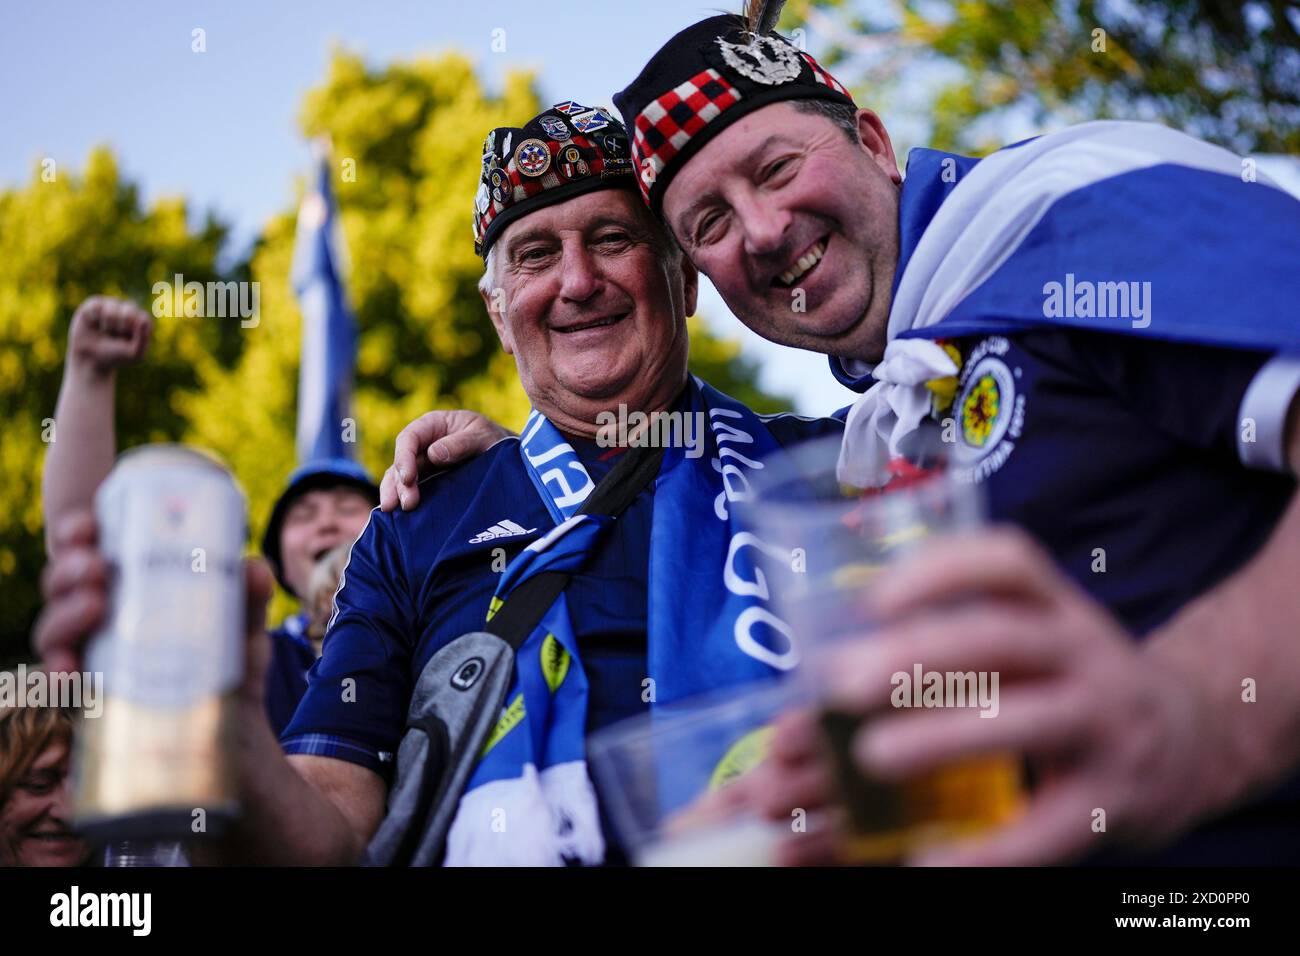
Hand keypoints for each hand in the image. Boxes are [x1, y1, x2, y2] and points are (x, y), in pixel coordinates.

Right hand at [34, 510, 275, 709]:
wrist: (237, 740)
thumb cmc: (230, 671)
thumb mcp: (243, 631)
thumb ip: (248, 599)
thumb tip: (253, 566)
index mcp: (128, 590)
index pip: (88, 552)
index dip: (77, 533)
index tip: (89, 523)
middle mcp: (101, 622)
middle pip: (63, 587)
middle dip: (69, 570)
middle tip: (97, 566)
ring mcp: (93, 661)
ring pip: (54, 631)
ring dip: (64, 613)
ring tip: (94, 604)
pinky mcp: (93, 703)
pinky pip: (63, 686)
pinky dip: (58, 674)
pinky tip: (68, 671)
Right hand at [66, 296, 151, 379]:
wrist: (91, 359)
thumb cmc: (116, 356)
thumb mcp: (135, 354)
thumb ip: (143, 339)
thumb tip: (143, 319)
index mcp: (142, 320)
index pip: (143, 319)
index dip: (134, 334)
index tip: (128, 342)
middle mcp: (129, 309)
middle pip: (129, 312)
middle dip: (121, 328)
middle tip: (116, 336)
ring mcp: (112, 305)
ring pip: (112, 310)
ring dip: (108, 326)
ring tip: (105, 331)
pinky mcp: (95, 303)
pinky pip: (97, 307)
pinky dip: (95, 319)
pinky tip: (94, 324)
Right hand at [379, 409, 511, 511]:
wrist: (509, 457)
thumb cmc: (494, 439)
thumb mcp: (482, 435)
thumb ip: (461, 443)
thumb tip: (434, 454)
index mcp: (433, 425)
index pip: (409, 438)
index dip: (404, 458)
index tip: (408, 478)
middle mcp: (423, 445)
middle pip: (401, 462)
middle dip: (399, 483)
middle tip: (407, 504)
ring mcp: (424, 465)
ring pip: (401, 479)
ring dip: (397, 494)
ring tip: (394, 512)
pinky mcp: (429, 482)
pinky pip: (411, 490)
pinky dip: (403, 501)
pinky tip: (399, 516)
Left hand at [761, 527, 1227, 865]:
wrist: (1193, 743)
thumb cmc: (1073, 685)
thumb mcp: (1038, 641)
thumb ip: (959, 643)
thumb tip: (831, 669)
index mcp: (1059, 608)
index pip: (1009, 563)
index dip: (940, 571)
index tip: (871, 598)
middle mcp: (1087, 654)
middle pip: (1001, 640)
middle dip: (917, 656)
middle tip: (842, 683)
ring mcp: (1106, 725)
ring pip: (1023, 722)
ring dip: (940, 737)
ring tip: (869, 756)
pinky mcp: (1112, 800)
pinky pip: (1048, 827)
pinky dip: (988, 847)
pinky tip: (928, 856)